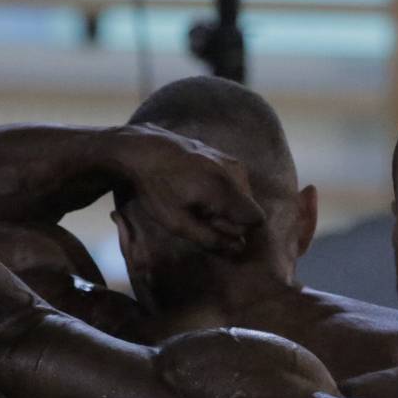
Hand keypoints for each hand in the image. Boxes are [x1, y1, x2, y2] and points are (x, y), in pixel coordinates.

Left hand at [104, 124, 263, 255]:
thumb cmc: (156, 188)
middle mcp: (235, 171)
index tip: (209, 223)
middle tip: (198, 213)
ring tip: (195, 199)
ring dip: (224, 204)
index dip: (234, 229)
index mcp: (225, 188)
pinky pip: (234, 183)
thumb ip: (211, 238)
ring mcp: (230, 160)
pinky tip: (196, 186)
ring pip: (242, 196)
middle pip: (249, 208)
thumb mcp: (177, 222)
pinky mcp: (224, 155)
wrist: (141, 150)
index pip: (256, 220)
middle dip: (229, 217)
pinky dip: (220, 190)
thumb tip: (240, 248)